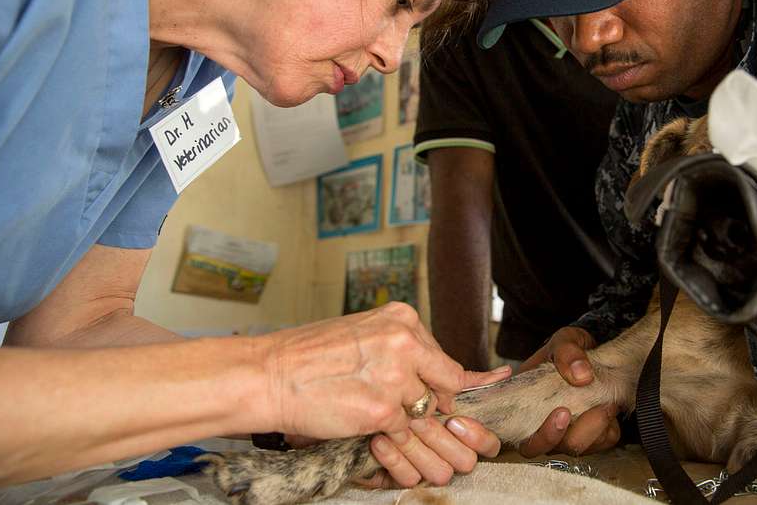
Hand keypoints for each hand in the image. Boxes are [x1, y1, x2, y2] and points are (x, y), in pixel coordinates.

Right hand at [259, 302, 507, 483]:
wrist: (269, 374)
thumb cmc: (308, 357)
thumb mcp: (363, 335)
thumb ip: (399, 349)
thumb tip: (435, 373)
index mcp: (401, 318)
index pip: (442, 357)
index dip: (449, 383)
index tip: (488, 385)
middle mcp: (405, 341)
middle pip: (445, 383)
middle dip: (435, 404)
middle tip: (414, 412)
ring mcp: (396, 376)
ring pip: (423, 410)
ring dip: (408, 423)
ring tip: (378, 417)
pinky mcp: (383, 410)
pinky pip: (402, 431)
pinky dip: (391, 437)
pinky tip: (368, 427)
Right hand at [517, 327, 620, 457]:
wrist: (593, 352)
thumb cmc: (569, 349)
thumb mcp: (564, 340)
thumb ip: (567, 353)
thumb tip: (581, 376)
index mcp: (523, 401)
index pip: (515, 431)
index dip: (531, 433)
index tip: (560, 412)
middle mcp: (539, 423)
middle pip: (539, 449)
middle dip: (559, 435)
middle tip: (576, 410)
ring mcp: (564, 433)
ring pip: (572, 448)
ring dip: (592, 430)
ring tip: (606, 403)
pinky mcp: (591, 435)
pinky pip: (600, 443)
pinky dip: (608, 429)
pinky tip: (610, 407)